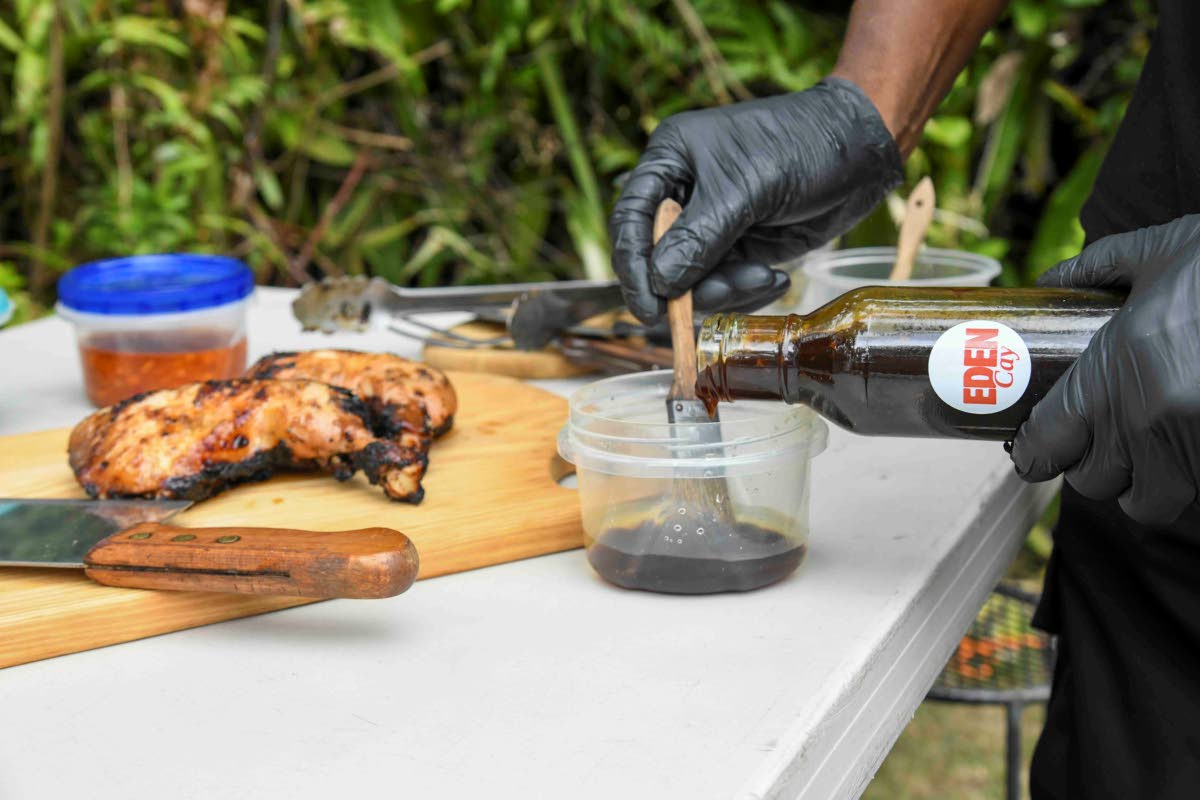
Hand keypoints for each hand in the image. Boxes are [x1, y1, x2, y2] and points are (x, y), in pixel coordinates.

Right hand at [609, 77, 902, 322]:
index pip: (631, 220)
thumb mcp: (746, 189)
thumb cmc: (802, 145)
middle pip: (659, 258)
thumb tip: (658, 283)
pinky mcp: (741, 247)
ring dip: (725, 290)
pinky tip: (776, 278)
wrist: (862, 150)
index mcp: (670, 160)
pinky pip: (726, 284)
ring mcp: (712, 224)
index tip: (648, 308)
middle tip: (720, 297)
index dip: (633, 266)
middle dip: (689, 285)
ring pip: (694, 280)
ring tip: (763, 277)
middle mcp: (684, 193)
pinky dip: (746, 291)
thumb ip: (699, 239)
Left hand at [1010, 215, 1199, 524]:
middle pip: (1094, 482)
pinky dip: (1188, 472)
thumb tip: (1053, 278)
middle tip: (1102, 436)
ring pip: (1149, 500)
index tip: (1039, 446)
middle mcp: (1148, 420)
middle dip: (1095, 464)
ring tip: (1149, 445)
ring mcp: (1195, 445)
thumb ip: (1097, 267)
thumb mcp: (1158, 250)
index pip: (1047, 446)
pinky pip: (1197, 491)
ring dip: (1144, 480)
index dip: (1036, 451)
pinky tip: (1190, 436)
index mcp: (1113, 373)